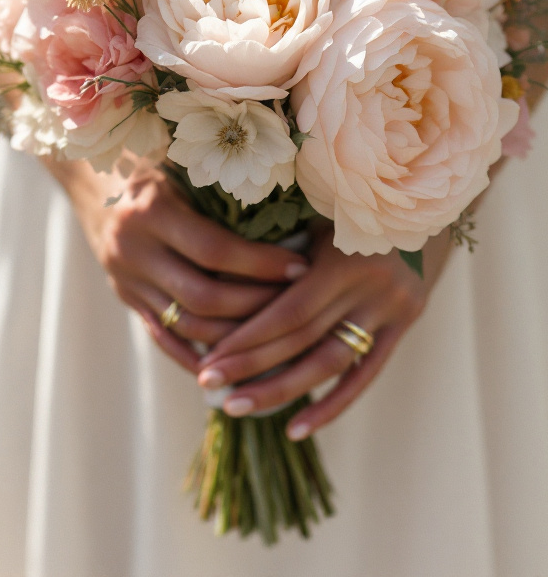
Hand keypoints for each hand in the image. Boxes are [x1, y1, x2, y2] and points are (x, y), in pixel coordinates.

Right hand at [44, 156, 308, 373]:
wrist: (89, 178)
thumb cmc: (153, 160)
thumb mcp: (181, 163)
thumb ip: (220, 186)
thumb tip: (292, 207)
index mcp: (151, 210)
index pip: (214, 250)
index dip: (261, 263)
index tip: (300, 266)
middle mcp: (132, 250)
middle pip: (202, 297)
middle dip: (255, 305)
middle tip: (296, 302)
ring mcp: (125, 281)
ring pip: (186, 326)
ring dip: (234, 336)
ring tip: (276, 330)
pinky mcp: (126, 299)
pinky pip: (164, 338)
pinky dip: (200, 355)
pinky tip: (234, 361)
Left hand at [198, 222, 451, 437]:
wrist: (417, 196)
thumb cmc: (347, 197)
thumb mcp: (315, 209)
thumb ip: (277, 243)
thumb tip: (214, 280)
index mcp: (344, 257)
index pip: (288, 313)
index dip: (247, 340)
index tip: (207, 358)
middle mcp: (372, 287)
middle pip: (303, 341)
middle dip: (251, 367)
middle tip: (207, 385)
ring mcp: (392, 309)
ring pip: (330, 364)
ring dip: (281, 392)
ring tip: (238, 408)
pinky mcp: (405, 323)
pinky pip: (365, 374)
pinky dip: (331, 404)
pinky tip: (296, 429)